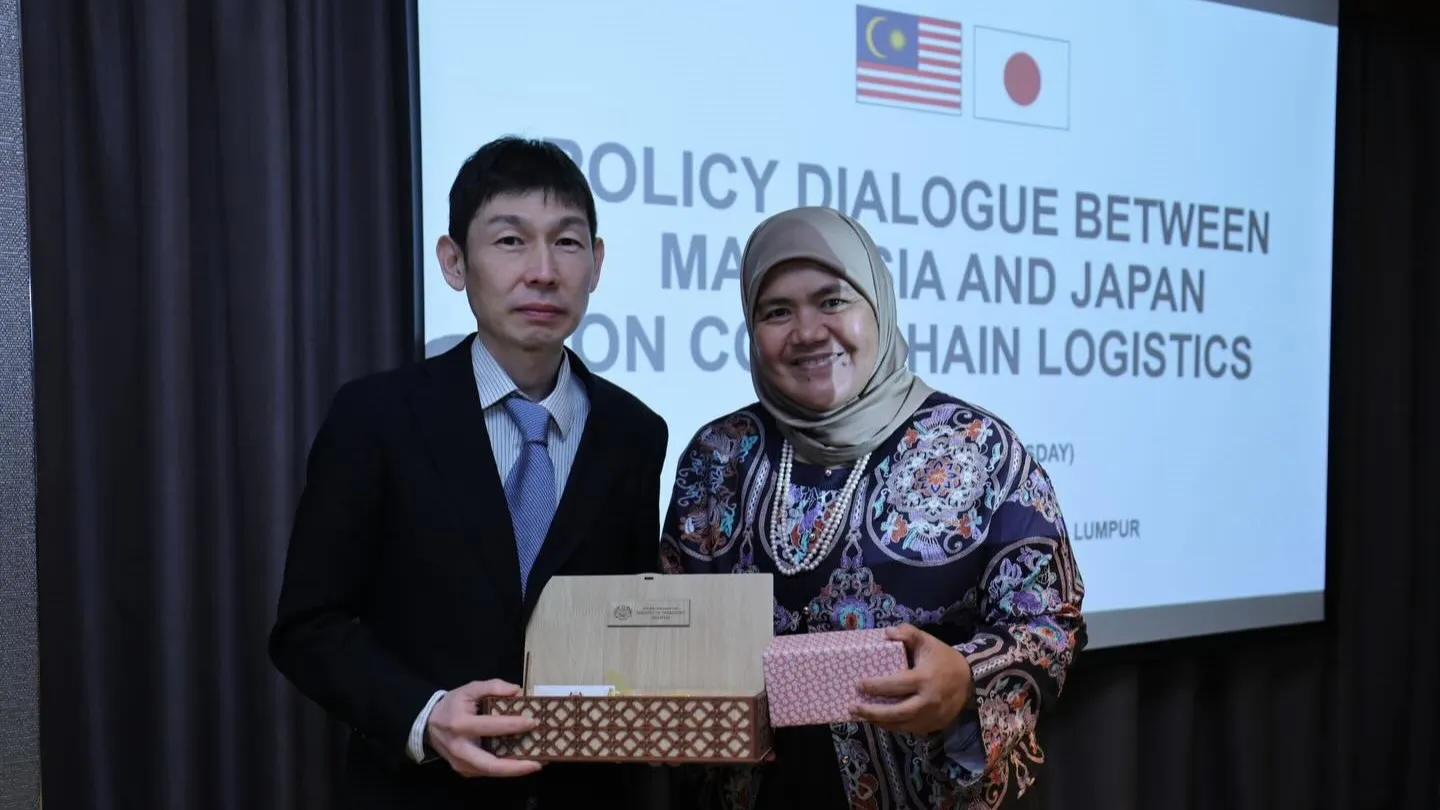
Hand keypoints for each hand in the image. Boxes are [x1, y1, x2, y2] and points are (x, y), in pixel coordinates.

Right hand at [426, 679, 542, 777]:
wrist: (429, 725)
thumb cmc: (452, 705)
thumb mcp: (469, 689)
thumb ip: (492, 686)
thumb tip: (517, 691)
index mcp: (460, 724)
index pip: (490, 726)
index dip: (513, 725)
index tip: (533, 722)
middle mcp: (460, 748)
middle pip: (490, 764)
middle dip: (515, 766)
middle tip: (538, 762)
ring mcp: (461, 763)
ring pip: (490, 772)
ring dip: (514, 771)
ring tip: (537, 764)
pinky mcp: (464, 771)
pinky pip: (488, 772)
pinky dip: (505, 769)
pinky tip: (522, 763)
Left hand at [851, 624, 972, 734]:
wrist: (970, 679)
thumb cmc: (943, 658)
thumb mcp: (927, 641)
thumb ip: (908, 633)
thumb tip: (886, 632)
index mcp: (925, 678)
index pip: (896, 685)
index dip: (876, 686)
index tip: (859, 684)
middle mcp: (929, 701)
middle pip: (896, 712)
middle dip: (872, 712)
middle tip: (853, 708)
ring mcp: (933, 716)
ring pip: (902, 725)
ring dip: (880, 722)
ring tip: (862, 716)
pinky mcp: (935, 726)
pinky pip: (910, 729)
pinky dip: (894, 726)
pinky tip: (881, 721)